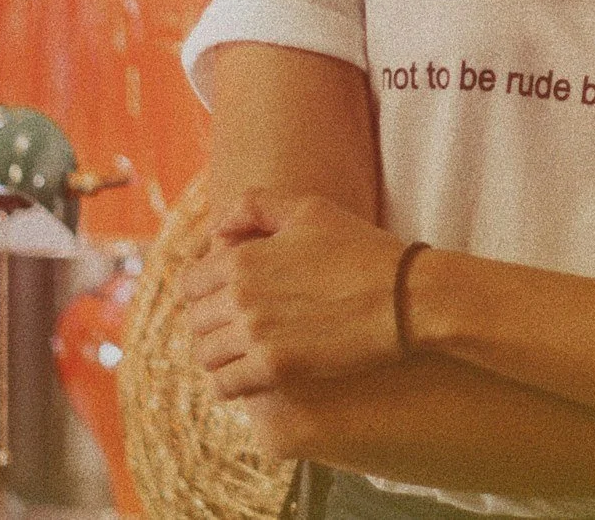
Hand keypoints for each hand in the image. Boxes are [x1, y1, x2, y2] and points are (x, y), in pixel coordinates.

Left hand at [179, 187, 410, 397]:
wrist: (405, 297)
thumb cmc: (361, 249)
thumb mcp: (309, 209)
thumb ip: (254, 207)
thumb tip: (215, 229)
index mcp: (242, 258)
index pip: (189, 283)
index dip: (203, 291)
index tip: (224, 298)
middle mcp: (240, 296)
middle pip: (195, 322)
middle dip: (212, 324)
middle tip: (237, 327)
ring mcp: (256, 334)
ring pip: (205, 356)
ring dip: (220, 355)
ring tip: (242, 352)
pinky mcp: (276, 368)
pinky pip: (226, 387)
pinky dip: (231, 384)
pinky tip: (250, 376)